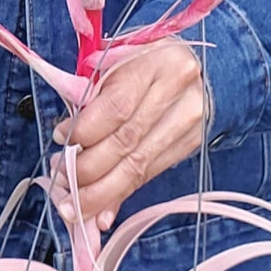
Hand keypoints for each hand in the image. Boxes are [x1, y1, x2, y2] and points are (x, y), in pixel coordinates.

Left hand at [51, 38, 207, 230]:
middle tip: (61, 177)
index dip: (85, 129)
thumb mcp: (123, 58)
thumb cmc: (150, 59)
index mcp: (157, 62)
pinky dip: (121, 195)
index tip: (62, 138)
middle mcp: (178, 94)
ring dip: (101, 192)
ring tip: (72, 204)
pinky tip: (101, 212)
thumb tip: (66, 136)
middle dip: (88, 168)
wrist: (209, 70)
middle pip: (127, 141)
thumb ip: (96, 90)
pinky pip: (149, 175)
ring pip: (138, 166)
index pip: (117, 105)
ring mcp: (188, 123)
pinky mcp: (190, 146)